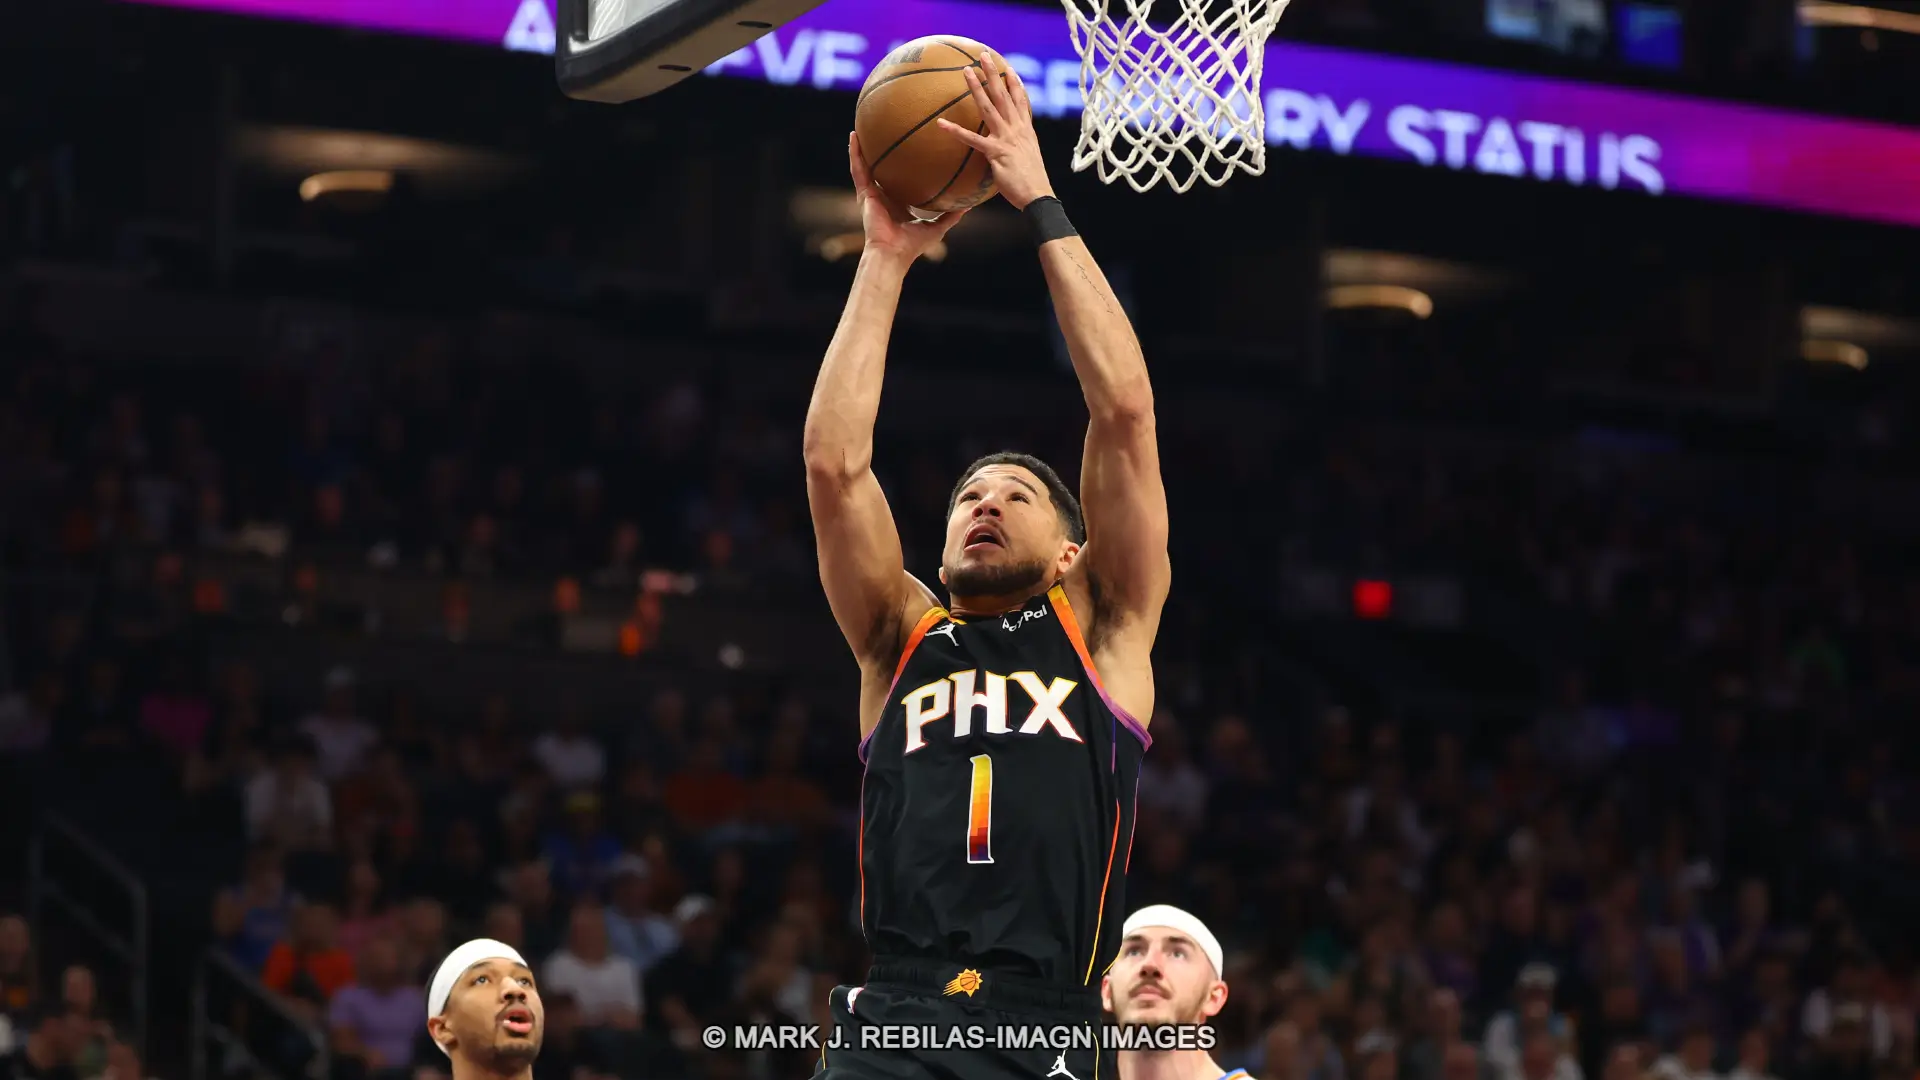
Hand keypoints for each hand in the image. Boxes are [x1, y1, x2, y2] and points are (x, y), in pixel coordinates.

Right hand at [849, 132, 968, 263]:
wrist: (893, 253)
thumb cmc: (913, 245)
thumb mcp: (937, 227)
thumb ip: (951, 215)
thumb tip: (969, 204)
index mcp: (898, 203)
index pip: (900, 181)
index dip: (903, 168)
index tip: (910, 151)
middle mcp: (883, 197)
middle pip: (881, 170)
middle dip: (881, 154)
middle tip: (885, 133)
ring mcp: (871, 194)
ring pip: (865, 165)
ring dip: (863, 147)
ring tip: (862, 127)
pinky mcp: (864, 193)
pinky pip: (858, 169)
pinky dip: (854, 152)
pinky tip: (854, 135)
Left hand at [936, 51, 1053, 210]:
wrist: (1038, 196)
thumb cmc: (1032, 184)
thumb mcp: (1027, 160)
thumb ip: (1017, 150)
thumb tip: (1008, 153)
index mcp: (1026, 131)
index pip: (1021, 101)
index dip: (1015, 84)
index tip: (1009, 69)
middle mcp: (1017, 129)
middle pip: (1003, 95)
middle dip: (994, 74)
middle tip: (984, 56)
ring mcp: (1006, 138)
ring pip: (988, 107)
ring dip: (976, 88)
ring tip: (966, 72)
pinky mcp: (995, 152)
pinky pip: (972, 139)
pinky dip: (955, 131)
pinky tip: (941, 123)